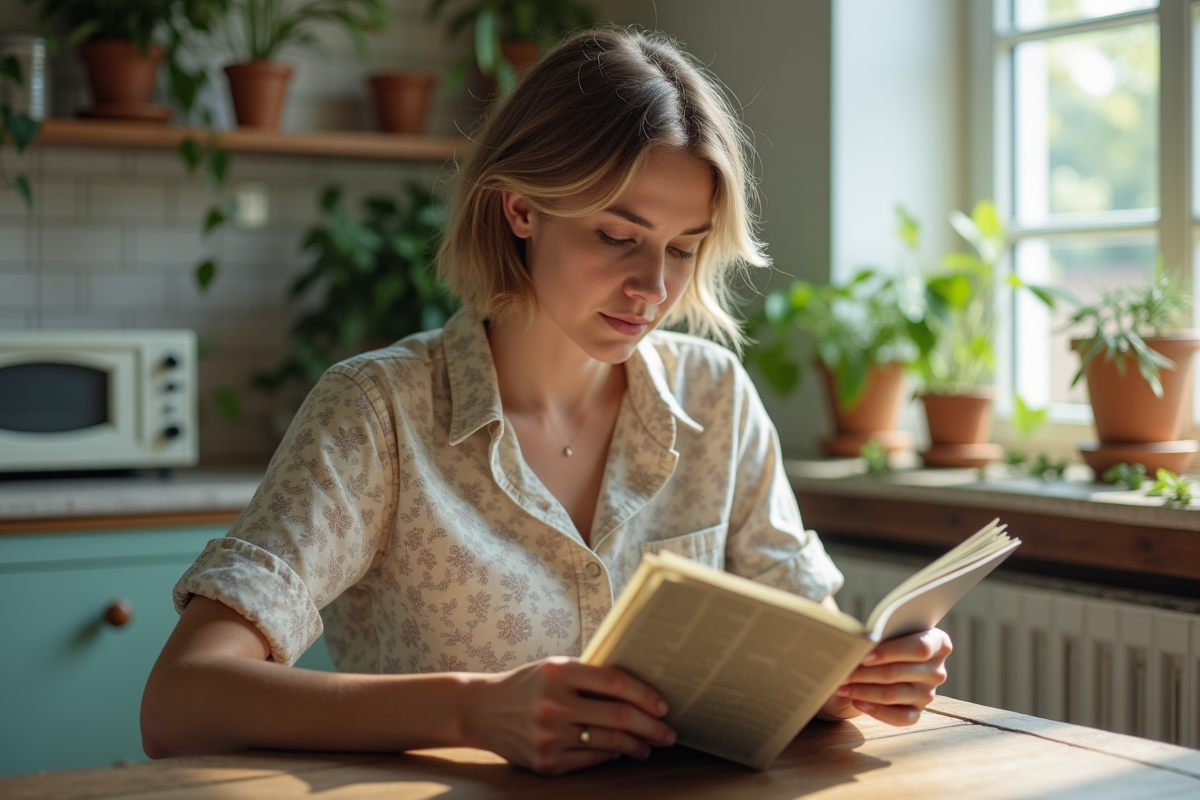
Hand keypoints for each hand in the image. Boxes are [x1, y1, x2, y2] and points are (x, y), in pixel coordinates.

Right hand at [463, 656, 675, 774]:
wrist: (481, 710)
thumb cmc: (527, 685)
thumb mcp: (553, 668)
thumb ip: (589, 676)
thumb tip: (639, 692)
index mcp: (559, 672)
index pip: (615, 683)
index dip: (645, 695)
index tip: (663, 705)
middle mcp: (554, 704)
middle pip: (618, 717)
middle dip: (651, 728)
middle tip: (668, 733)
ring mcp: (549, 736)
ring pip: (609, 743)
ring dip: (636, 747)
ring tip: (648, 746)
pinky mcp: (545, 761)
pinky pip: (591, 760)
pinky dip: (611, 756)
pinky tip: (620, 752)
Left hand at [819, 628, 950, 725]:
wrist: (886, 659)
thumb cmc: (888, 638)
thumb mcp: (887, 629)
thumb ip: (879, 631)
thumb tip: (852, 637)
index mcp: (938, 642)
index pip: (919, 648)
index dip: (890, 652)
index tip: (864, 655)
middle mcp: (937, 670)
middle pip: (899, 672)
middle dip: (865, 673)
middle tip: (843, 671)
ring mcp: (929, 693)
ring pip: (893, 694)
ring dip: (863, 690)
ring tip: (841, 686)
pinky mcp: (918, 711)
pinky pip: (899, 717)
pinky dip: (875, 710)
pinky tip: (856, 701)